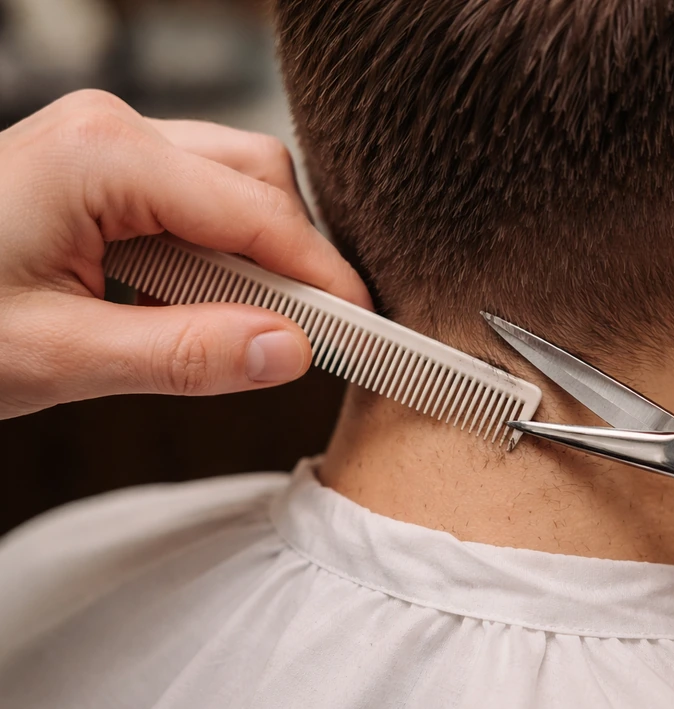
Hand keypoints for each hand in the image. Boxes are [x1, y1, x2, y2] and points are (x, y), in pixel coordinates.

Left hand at [0, 90, 370, 419]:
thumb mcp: (56, 356)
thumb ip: (183, 355)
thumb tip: (289, 351)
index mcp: (102, 157)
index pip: (254, 210)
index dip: (319, 274)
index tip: (363, 328)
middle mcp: (112, 131)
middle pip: (258, 180)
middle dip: (297, 257)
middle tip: (315, 335)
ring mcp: (108, 144)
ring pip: (236, 184)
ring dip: (261, 256)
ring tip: (259, 326)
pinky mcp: (106, 172)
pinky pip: (199, 198)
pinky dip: (225, 252)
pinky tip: (214, 301)